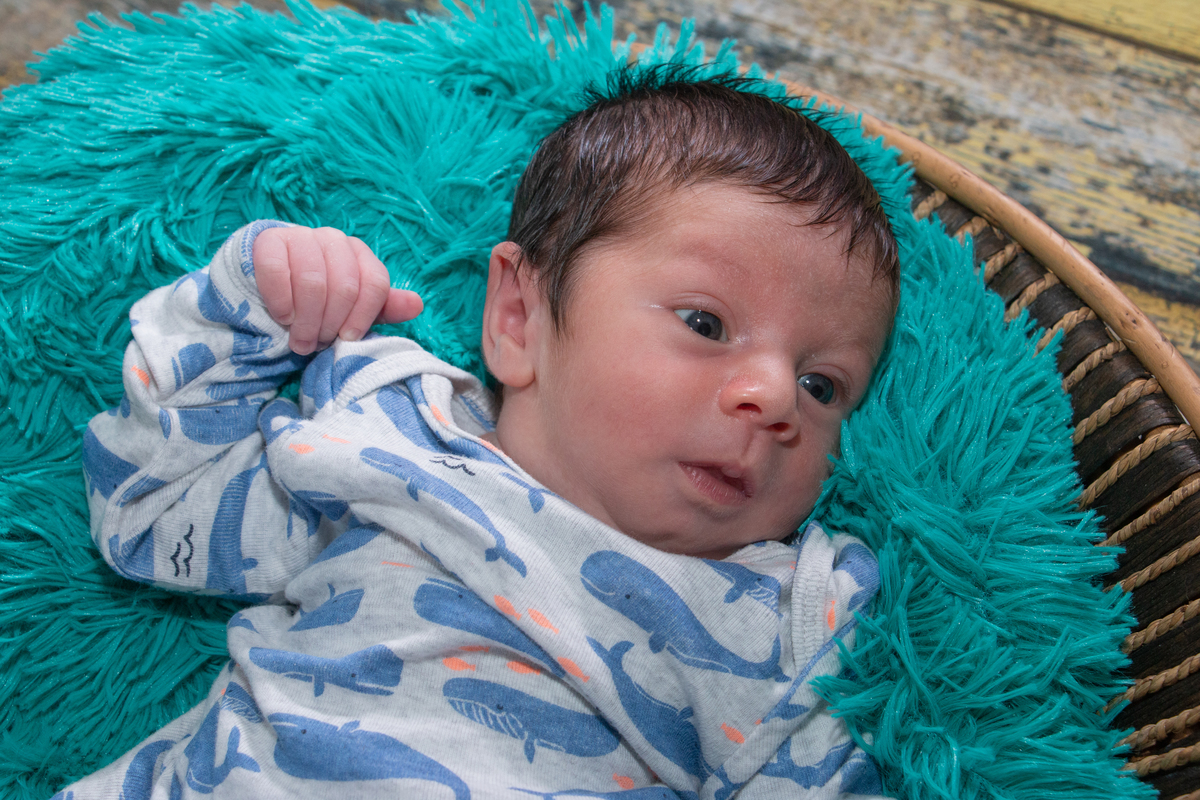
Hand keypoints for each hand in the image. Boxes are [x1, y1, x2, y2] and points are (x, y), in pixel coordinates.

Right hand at [253, 226, 422, 354]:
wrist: (272, 283)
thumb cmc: (319, 300)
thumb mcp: (353, 308)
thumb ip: (383, 307)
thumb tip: (417, 304)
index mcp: (360, 254)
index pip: (375, 283)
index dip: (362, 317)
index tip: (348, 338)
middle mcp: (334, 238)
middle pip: (345, 286)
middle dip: (330, 324)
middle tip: (317, 344)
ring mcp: (302, 235)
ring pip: (313, 282)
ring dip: (306, 320)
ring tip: (300, 339)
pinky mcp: (270, 240)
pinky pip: (278, 271)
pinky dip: (282, 301)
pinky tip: (283, 316)